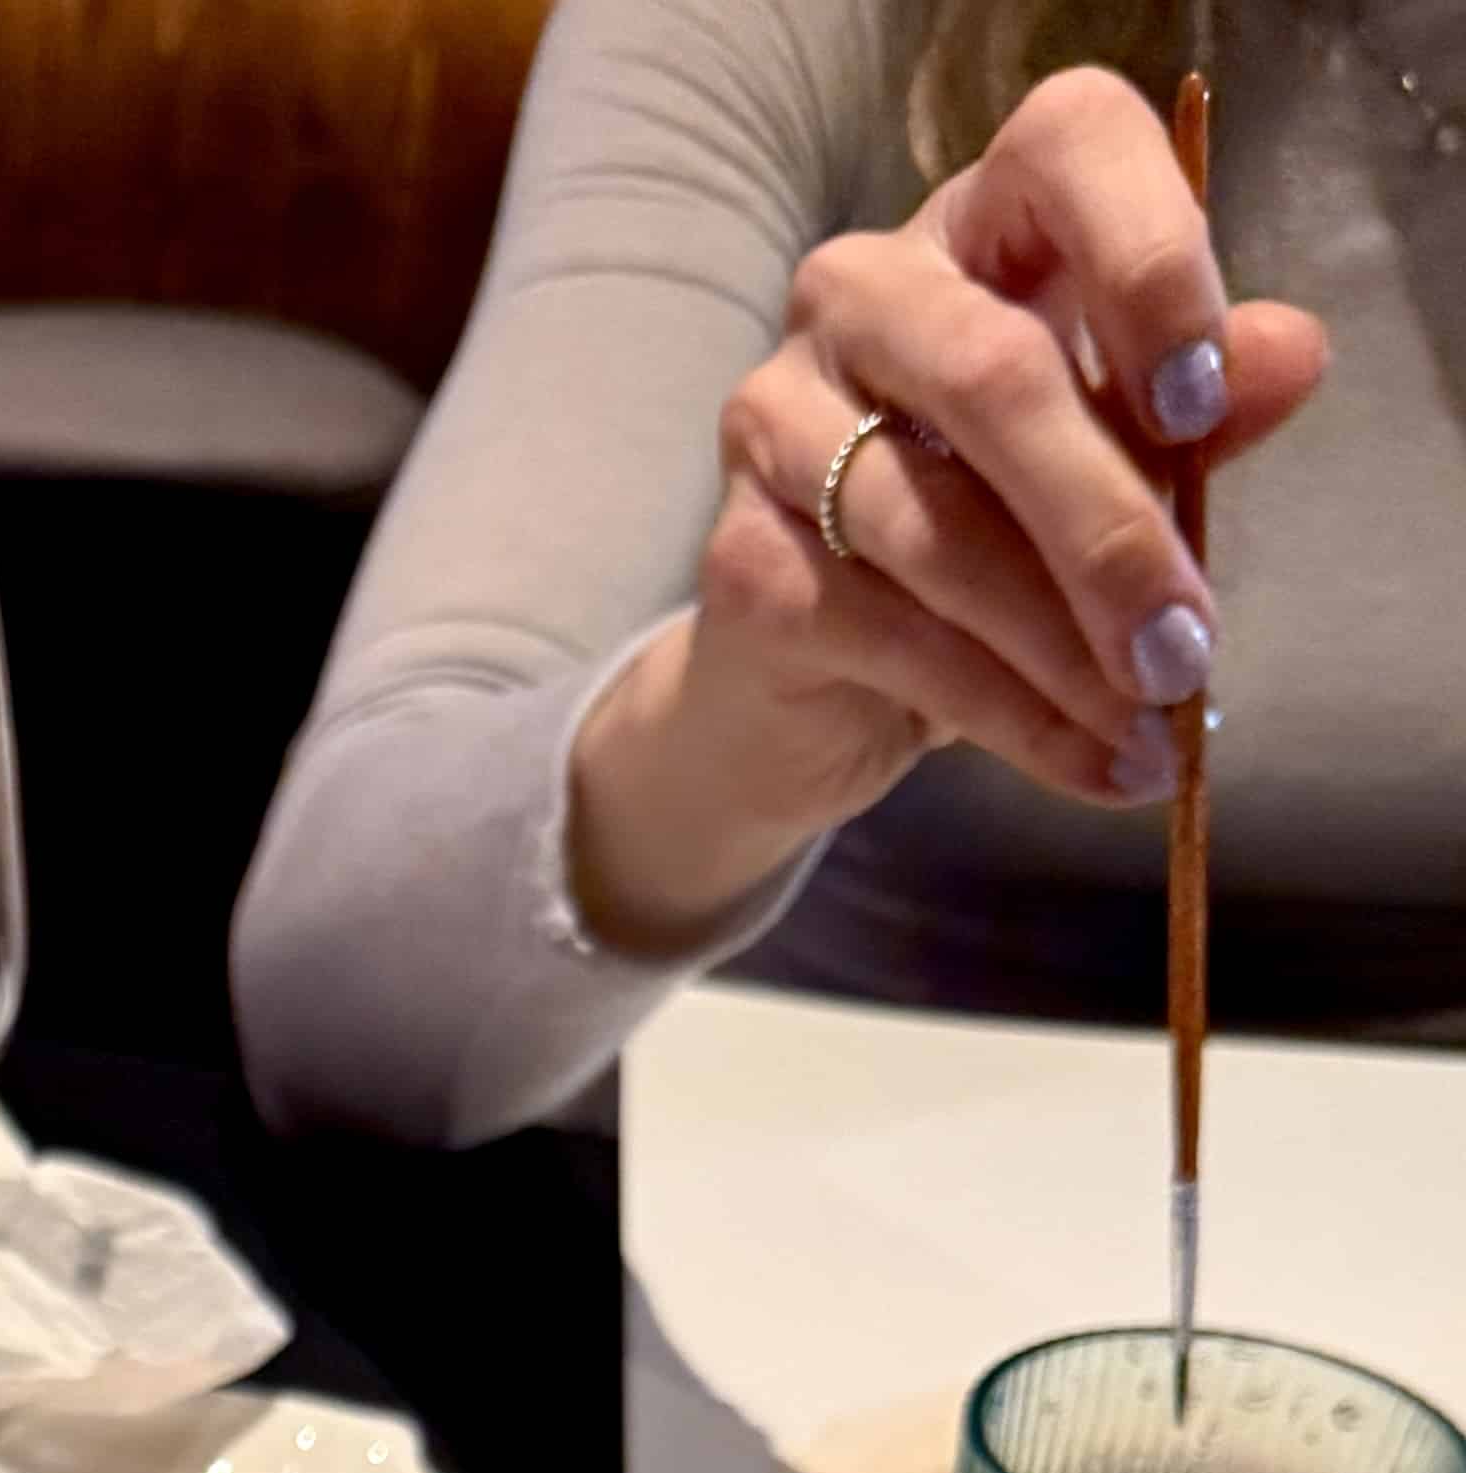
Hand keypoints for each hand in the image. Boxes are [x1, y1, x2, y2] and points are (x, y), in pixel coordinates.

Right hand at [570, 68, 1326, 954]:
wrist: (808, 691)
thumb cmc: (982, 538)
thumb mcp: (1109, 464)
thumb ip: (1190, 413)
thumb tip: (1289, 357)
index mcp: (980, 229)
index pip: (1062, 152)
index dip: (1144, 258)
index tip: (1202, 400)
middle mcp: (862, 292)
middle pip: (991, 374)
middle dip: (1107, 526)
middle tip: (1186, 641)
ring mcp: (778, 419)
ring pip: (935, 529)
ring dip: (1059, 648)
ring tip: (1148, 724)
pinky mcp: (741, 559)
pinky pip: (888, 634)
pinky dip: (1006, 714)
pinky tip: (1084, 760)